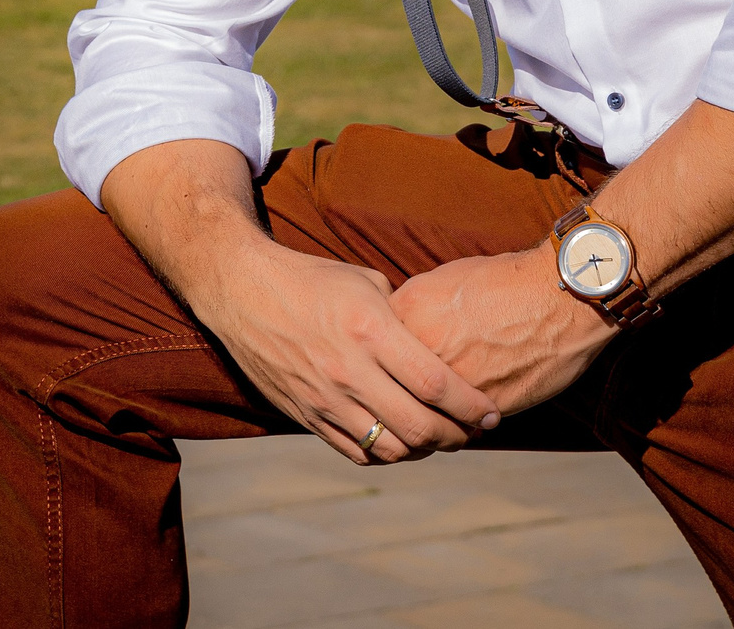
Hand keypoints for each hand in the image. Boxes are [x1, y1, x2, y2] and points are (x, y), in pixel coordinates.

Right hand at [190, 236, 498, 466]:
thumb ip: (404, 319)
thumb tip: (442, 343)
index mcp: (370, 330)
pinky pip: (356, 451)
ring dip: (423, 450)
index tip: (491, 413)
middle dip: (456, 436)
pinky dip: (385, 453)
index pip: (435, 384)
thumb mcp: (365, 282)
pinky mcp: (305, 415)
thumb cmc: (311, 279)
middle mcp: (349, 371)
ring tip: (437, 438)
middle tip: (471, 432)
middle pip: (419, 427)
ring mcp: (324, 398)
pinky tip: (398, 439)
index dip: (471, 406)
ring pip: (390, 448)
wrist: (241, 290)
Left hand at [389, 248, 614, 417]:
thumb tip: (396, 331)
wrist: (560, 296)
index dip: (378, 364)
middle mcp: (422, 349)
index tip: (384, 372)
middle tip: (401, 409)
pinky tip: (464, 424)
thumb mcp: (443, 280)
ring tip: (434, 426)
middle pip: (390, 388)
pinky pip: (460, 427)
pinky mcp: (483, 406)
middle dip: (393, 402)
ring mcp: (452, 381)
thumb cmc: (504, 281)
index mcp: (406, 312)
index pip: (372, 350)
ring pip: (423, 416)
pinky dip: (460, 429)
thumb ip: (412, 309)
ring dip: (427, 425)